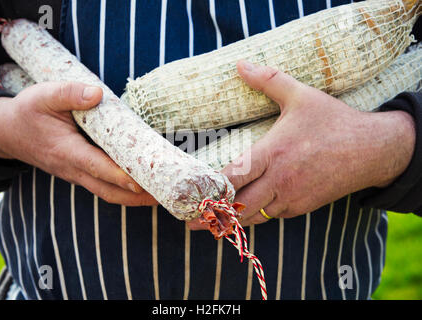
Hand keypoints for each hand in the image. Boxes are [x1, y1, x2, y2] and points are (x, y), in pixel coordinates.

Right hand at [0, 82, 157, 205]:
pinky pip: (104, 187)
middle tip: (164, 196)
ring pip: (108, 193)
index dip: (119, 175)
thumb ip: (69, 93)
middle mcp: (73, 169)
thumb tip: (98, 94)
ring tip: (162, 197)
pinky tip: (143, 186)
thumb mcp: (43, 95)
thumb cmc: (28, 112)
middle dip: (136, 197)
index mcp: (66, 151)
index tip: (142, 181)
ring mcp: (77, 174)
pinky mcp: (81, 173)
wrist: (8, 132)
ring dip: (134, 199)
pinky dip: (125, 191)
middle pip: (108, 191)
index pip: (97, 166)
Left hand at [188, 60, 414, 229]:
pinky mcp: (302, 207)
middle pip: (238, 207)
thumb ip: (268, 79)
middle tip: (192, 220)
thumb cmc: (334, 121)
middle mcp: (280, 180)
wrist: (373, 150)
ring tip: (212, 221)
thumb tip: (240, 64)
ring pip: (254, 216)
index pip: (233, 178)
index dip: (210, 191)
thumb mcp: (301, 95)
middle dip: (214, 216)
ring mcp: (291, 197)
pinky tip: (246, 210)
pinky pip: (272, 215)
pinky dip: (256, 215)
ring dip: (233, 218)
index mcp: (273, 153)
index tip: (192, 198)